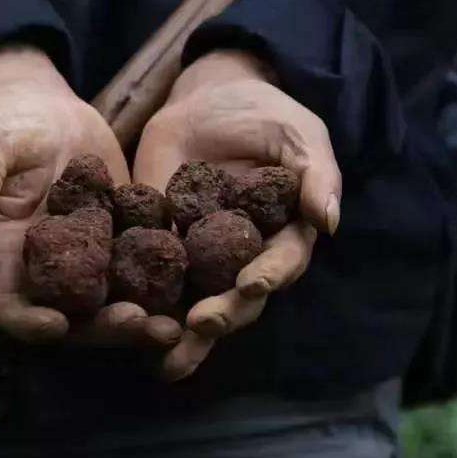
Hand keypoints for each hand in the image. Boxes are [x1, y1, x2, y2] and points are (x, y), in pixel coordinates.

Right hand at [0, 45, 182, 346]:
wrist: (41, 103)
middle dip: (106, 329)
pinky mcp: (120, 237)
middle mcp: (46, 269)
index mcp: (4, 255)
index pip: (9, 306)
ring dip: (144, 318)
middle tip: (145, 326)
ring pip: (113, 302)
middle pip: (72, 317)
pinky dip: (167, 284)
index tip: (59, 326)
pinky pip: (142, 269)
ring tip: (181, 324)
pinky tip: (199, 285)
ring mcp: (86, 258)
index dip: (30, 323)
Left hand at [134, 49, 341, 380]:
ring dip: (183, 336)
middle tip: (201, 322)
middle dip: (222, 314)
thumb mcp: (299, 134)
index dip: (268, 276)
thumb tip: (329, 220)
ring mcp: (200, 260)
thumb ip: (317, 174)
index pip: (280, 264)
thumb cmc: (266, 116)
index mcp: (282, 238)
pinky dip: (141, 308)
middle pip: (237, 299)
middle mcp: (243, 260)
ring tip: (166, 358)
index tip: (253, 284)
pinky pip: (152, 283)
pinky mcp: (160, 249)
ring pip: (196, 307)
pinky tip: (127, 328)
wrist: (209, 99)